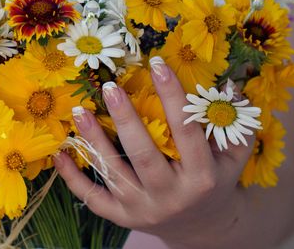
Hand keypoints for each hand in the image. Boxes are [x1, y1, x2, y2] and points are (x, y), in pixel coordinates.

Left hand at [54, 56, 254, 248]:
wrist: (203, 228)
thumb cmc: (216, 182)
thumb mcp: (233, 156)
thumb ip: (233, 122)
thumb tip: (227, 84)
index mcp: (202, 178)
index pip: (185, 131)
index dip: (172, 96)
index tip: (156, 64)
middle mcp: (171, 196)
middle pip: (143, 154)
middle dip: (124, 119)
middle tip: (108, 87)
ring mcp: (143, 210)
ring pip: (113, 174)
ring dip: (93, 141)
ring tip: (79, 111)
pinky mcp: (123, 219)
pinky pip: (93, 198)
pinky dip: (73, 177)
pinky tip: (61, 153)